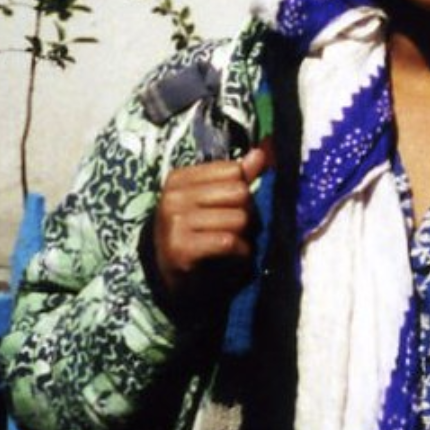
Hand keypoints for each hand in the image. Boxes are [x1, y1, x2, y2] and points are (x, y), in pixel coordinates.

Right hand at [148, 146, 270, 301]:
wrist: (169, 275)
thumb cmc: (194, 233)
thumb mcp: (210, 200)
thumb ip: (236, 177)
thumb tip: (260, 154)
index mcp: (179, 178)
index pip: (233, 170)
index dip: (242, 190)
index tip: (232, 207)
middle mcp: (174, 197)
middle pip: (239, 193)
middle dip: (246, 212)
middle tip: (237, 227)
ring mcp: (175, 222)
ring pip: (238, 218)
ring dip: (244, 235)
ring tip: (233, 242)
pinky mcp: (181, 248)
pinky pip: (228, 241)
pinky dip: (240, 251)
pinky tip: (234, 255)